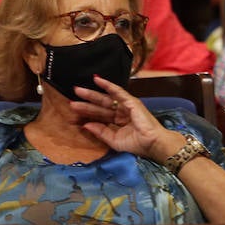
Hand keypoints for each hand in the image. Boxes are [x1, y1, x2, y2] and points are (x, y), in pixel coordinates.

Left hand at [69, 76, 183, 162]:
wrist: (152, 143)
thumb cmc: (137, 144)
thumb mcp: (114, 140)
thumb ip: (100, 132)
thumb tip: (85, 125)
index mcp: (118, 122)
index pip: (99, 117)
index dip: (87, 115)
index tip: (73, 114)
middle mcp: (120, 112)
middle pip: (99, 106)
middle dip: (86, 102)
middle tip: (72, 98)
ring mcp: (125, 106)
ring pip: (105, 98)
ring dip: (91, 94)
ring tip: (77, 90)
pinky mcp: (130, 101)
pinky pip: (117, 91)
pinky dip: (107, 85)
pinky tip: (97, 79)